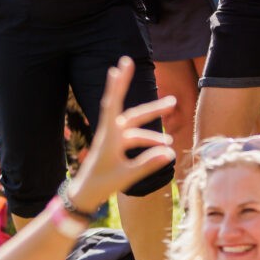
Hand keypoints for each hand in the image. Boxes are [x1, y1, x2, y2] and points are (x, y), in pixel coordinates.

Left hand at [66, 57, 175, 210]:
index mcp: (109, 135)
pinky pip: (135, 138)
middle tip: (172, 100)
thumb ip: (148, 164)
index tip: (121, 65)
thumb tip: (170, 153)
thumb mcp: (127, 176)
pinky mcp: (116, 146)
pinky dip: (148, 140)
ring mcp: (114, 139)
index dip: (118, 83)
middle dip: (153, 108)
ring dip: (154, 125)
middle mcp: (111, 132)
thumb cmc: (101, 184)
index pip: (113, 103)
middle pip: (134, 114)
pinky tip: (163, 147)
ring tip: (174, 128)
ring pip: (136, 126)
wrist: (85, 194)